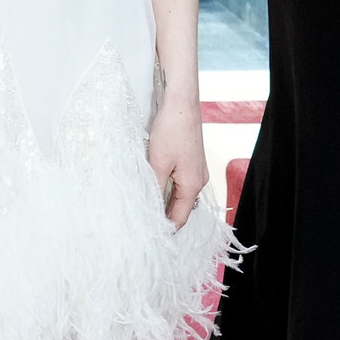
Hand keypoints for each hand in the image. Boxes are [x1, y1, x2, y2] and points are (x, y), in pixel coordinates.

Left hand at [148, 102, 208, 229]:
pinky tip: (153, 186)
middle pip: (180, 208)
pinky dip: (167, 188)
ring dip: (163, 201)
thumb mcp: (158, 163)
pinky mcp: (191, 161)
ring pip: (179, 195)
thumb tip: (149, 210)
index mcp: (192, 185)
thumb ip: (155, 189)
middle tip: (141, 222)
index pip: (179, 218)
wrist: (182, 104)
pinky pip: (180, 183)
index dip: (164, 229)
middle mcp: (198, 181)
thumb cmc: (171, 131)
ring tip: (144, 206)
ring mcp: (196, 171)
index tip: (147, 235)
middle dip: (162, 216)